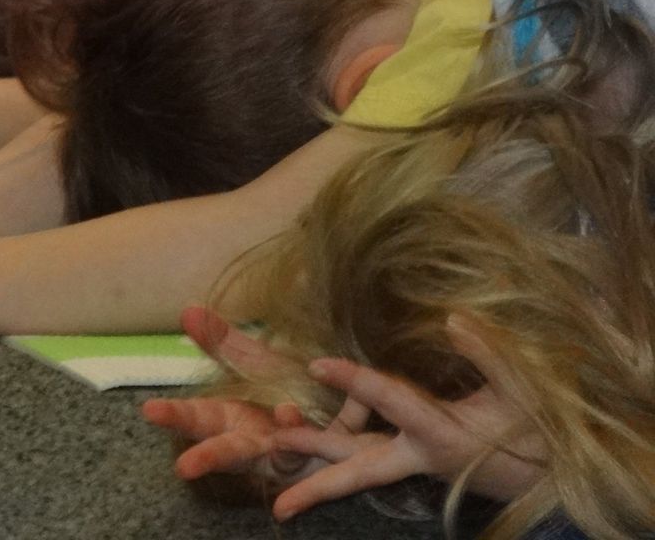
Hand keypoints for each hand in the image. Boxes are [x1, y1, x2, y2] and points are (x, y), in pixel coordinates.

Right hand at [144, 307, 323, 486]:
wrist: (337, 417)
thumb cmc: (284, 395)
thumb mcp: (253, 365)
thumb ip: (221, 343)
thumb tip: (187, 310)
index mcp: (230, 420)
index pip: (195, 419)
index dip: (173, 417)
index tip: (148, 411)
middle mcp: (254, 444)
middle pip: (226, 452)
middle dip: (206, 458)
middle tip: (183, 468)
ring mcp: (288, 455)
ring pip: (281, 458)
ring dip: (283, 447)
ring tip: (285, 413)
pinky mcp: (323, 459)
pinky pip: (322, 445)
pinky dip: (310, 431)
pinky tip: (298, 413)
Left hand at [268, 319, 544, 518]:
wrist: (545, 472)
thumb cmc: (535, 427)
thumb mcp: (522, 389)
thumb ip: (490, 354)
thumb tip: (453, 318)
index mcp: (441, 434)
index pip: (392, 403)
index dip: (356, 381)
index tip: (317, 362)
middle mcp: (417, 455)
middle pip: (359, 470)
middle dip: (319, 481)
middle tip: (279, 501)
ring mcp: (409, 461)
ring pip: (354, 467)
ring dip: (314, 470)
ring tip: (273, 463)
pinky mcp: (407, 459)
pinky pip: (362, 459)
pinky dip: (331, 454)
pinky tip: (299, 442)